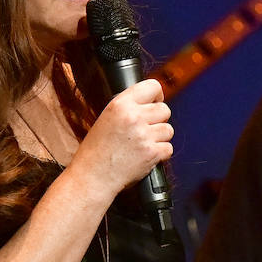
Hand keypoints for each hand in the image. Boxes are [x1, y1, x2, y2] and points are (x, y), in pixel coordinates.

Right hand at [72, 79, 172, 200]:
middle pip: (165, 109)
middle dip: (159, 119)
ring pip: (169, 129)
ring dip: (160, 137)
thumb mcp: (106, 118)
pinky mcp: (152, 153)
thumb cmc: (97, 150)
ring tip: (143, 144)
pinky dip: (161, 153)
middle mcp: (133, 117)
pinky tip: (146, 155)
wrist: (93, 175)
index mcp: (120, 104)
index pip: (152, 86)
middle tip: (146, 129)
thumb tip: (150, 102)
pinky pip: (168, 148)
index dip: (157, 95)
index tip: (154, 103)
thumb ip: (128, 108)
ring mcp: (144, 135)